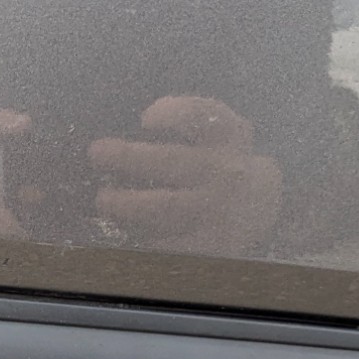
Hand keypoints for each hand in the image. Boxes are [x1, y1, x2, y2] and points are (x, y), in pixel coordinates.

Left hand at [88, 96, 282, 254]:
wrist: (262, 205)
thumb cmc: (219, 162)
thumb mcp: (217, 133)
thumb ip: (187, 122)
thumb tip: (126, 135)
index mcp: (226, 137)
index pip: (204, 117)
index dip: (175, 113)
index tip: (145, 120)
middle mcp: (223, 170)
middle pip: (172, 162)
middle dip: (130, 157)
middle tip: (96, 153)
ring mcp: (217, 209)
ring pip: (165, 206)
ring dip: (128, 203)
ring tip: (103, 200)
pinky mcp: (211, 244)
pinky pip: (170, 243)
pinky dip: (145, 239)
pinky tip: (127, 234)